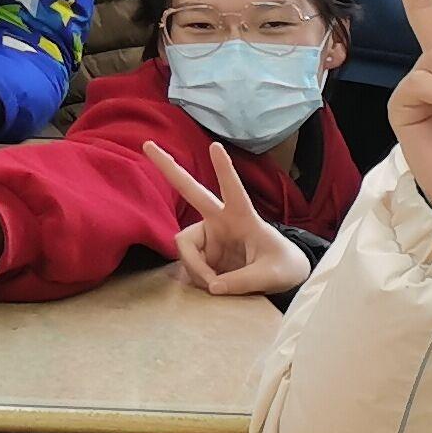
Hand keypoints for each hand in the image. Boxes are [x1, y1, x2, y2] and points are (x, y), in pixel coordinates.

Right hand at [145, 137, 313, 297]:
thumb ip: (243, 281)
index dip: (225, 170)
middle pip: (190, 190)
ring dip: (195, 269)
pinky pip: (189, 266)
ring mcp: (209, 235)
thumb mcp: (272, 275)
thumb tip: (212, 287)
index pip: (234, 190)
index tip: (215, 146)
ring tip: (214, 287)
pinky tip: (211, 287)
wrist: (282, 277)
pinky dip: (197, 279)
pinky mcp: (202, 252)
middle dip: (168, 168)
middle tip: (148, 144)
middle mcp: (220, 220)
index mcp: (243, 217)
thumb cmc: (283, 266)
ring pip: (185, 247)